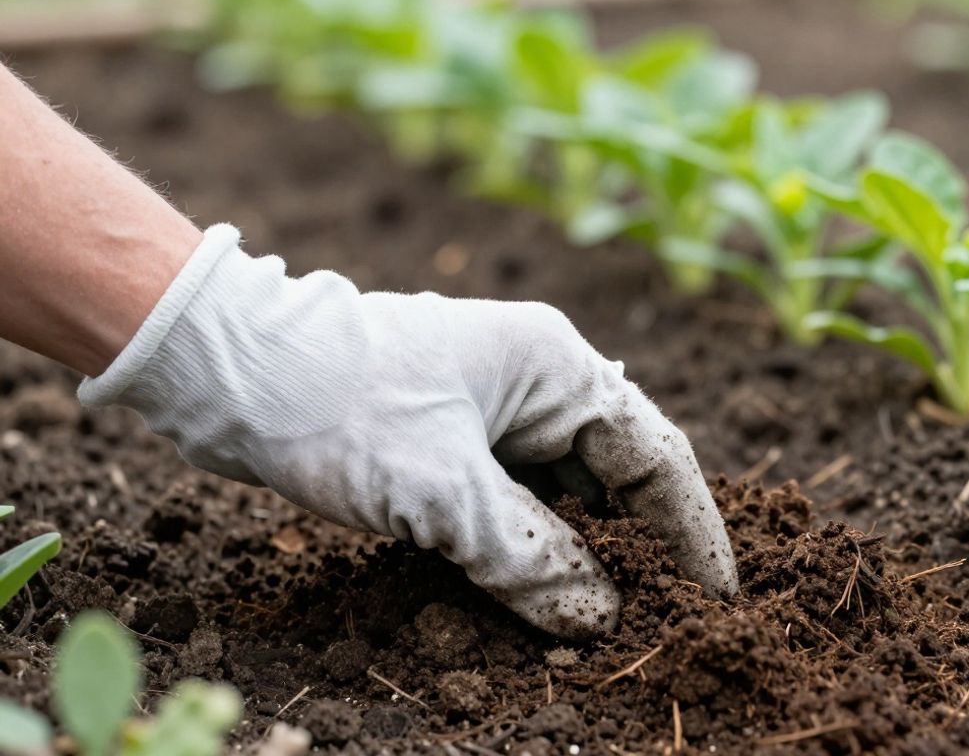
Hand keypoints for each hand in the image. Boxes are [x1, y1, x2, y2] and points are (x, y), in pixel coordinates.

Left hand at [79, 225, 737, 637]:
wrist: (225, 370)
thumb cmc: (336, 404)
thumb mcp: (441, 492)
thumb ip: (528, 558)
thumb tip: (598, 619)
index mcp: (556, 367)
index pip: (656, 454)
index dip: (694, 530)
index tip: (719, 598)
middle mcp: (538, 382)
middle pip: (615, 478)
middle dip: (638, 551)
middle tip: (664, 623)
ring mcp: (494, 410)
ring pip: (563, 496)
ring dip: (577, 558)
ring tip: (598, 624)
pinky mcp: (453, 440)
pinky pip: (513, 503)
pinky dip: (524, 551)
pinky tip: (527, 598)